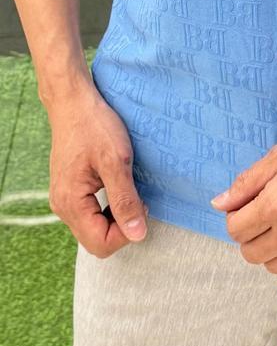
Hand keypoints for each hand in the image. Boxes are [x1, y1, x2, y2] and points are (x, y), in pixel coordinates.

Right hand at [45, 82, 148, 256]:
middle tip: (139, 198)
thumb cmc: (95, 125)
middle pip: (96, 240)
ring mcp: (64, 198)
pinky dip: (107, 207)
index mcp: (72, 203)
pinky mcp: (70, 190)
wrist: (74, 102)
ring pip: (94, 227)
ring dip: (116, 216)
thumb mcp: (117, 161)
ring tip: (130, 190)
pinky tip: (118, 186)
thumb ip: (125, 200)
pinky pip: (90, 212)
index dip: (127, 232)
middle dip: (122, 226)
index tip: (143, 205)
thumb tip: (138, 235)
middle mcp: (63, 207)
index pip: (101, 244)